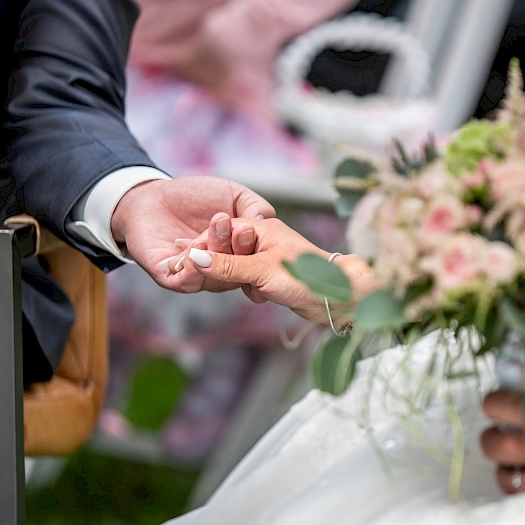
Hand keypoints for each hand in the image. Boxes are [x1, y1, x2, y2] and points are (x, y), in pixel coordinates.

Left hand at [110, 176, 273, 292]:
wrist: (152, 196)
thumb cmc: (195, 195)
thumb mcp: (233, 194)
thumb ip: (253, 205)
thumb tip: (265, 220)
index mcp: (239, 253)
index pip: (254, 257)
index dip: (255, 245)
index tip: (253, 226)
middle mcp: (221, 269)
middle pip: (236, 269)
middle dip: (238, 248)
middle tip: (238, 227)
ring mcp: (197, 276)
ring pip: (214, 276)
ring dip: (217, 253)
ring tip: (217, 227)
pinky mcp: (171, 279)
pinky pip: (187, 282)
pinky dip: (194, 271)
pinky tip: (196, 254)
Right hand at [181, 217, 370, 323]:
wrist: (336, 297)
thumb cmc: (304, 276)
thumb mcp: (259, 271)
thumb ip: (226, 266)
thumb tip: (195, 259)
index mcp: (260, 228)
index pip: (221, 232)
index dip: (204, 247)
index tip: (187, 263)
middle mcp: (264, 239)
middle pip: (227, 252)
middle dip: (226, 268)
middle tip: (233, 279)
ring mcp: (269, 257)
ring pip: (238, 270)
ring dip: (243, 283)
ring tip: (258, 288)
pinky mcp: (274, 275)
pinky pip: (251, 282)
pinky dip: (255, 290)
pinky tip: (266, 295)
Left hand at [480, 386, 524, 492]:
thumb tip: (523, 378)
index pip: (492, 406)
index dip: (495, 401)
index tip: (503, 399)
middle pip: (489, 442)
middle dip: (493, 432)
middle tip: (506, 427)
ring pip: (502, 475)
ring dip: (504, 463)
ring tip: (516, 454)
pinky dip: (522, 484)